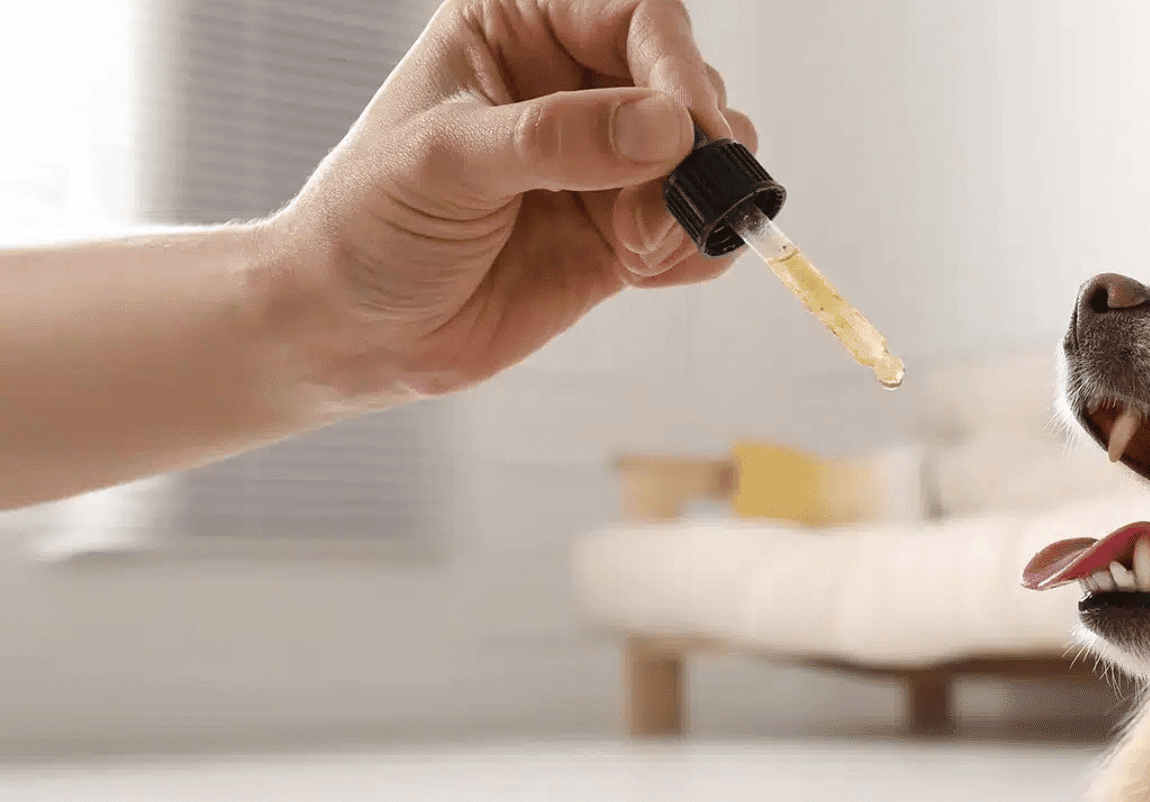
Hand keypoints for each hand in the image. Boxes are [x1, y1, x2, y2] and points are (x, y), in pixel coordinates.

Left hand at [269, 0, 757, 401]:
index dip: (673, 65)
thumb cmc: (367, 225)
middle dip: (693, 144)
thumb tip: (668, 129)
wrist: (353, 332)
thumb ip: (555, 139)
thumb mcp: (447, 164)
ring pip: (706, 157)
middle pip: (685, 83)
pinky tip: (644, 269)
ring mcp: (605, 162)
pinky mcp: (623, 233)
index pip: (636, 14)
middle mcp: (573, 85)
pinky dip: (695, 251)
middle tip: (661, 203)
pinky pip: (696, 230)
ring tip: (636, 243)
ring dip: (694, 203)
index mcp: (520, 27)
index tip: (686, 131)